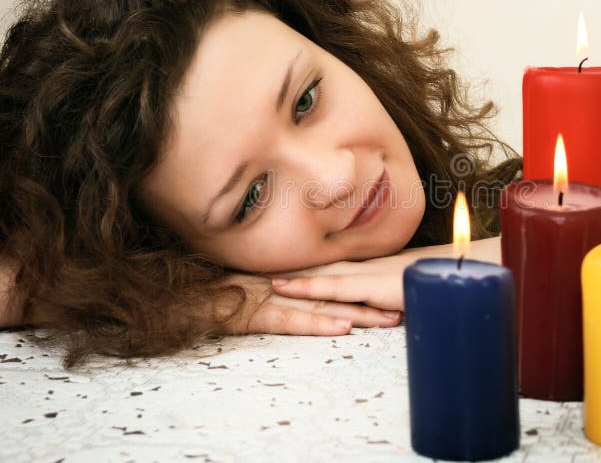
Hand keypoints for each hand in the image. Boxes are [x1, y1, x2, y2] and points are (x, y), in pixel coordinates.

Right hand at [213, 274, 401, 335]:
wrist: (188, 295)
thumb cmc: (227, 291)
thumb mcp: (267, 286)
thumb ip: (294, 286)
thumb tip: (315, 290)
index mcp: (296, 277)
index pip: (340, 280)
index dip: (370, 285)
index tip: (398, 289)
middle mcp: (292, 284)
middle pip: (341, 291)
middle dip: (376, 299)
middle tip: (407, 304)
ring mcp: (278, 298)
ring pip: (326, 306)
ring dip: (360, 313)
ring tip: (389, 320)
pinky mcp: (261, 314)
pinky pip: (295, 320)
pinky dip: (319, 324)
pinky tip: (342, 327)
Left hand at [268, 236, 502, 310]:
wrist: (476, 269)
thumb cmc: (450, 278)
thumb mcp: (418, 286)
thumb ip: (400, 290)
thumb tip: (388, 302)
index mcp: (374, 266)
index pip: (330, 263)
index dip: (299, 264)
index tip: (268, 264)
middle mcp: (366, 266)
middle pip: (316, 264)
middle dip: (281, 266)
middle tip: (241, 265)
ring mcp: (369, 274)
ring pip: (316, 273)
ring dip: (284, 274)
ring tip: (247, 274)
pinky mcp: (375, 286)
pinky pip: (335, 287)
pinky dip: (308, 286)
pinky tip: (284, 288)